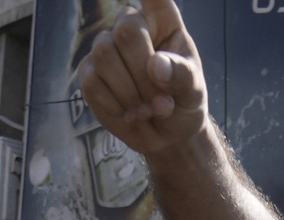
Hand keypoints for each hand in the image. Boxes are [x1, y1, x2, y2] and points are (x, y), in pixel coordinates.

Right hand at [77, 0, 209, 159]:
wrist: (166, 135)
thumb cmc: (184, 102)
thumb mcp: (193, 92)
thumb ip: (182, 76)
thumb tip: (156, 67)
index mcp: (165, 21)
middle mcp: (133, 26)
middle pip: (126, 31)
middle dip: (143, 74)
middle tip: (161, 103)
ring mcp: (107, 48)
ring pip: (104, 55)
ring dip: (129, 92)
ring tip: (147, 109)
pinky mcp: (90, 74)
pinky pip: (92, 83)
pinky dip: (114, 105)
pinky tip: (129, 113)